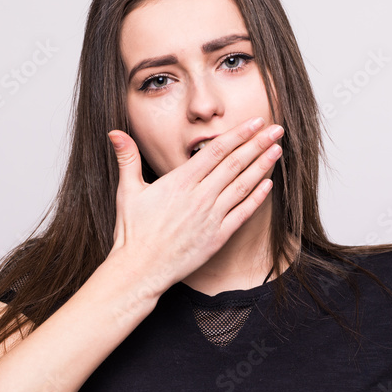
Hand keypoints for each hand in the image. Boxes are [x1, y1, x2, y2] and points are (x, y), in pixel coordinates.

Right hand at [107, 117, 282, 292]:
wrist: (141, 269)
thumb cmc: (133, 232)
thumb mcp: (127, 191)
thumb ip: (127, 158)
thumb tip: (114, 132)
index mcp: (180, 182)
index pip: (216, 150)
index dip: (238, 134)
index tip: (254, 122)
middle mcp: (200, 196)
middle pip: (235, 163)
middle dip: (258, 144)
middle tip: (276, 129)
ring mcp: (211, 217)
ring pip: (243, 185)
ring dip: (262, 166)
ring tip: (277, 150)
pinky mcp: (218, 236)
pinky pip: (243, 213)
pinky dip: (257, 198)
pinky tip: (269, 185)